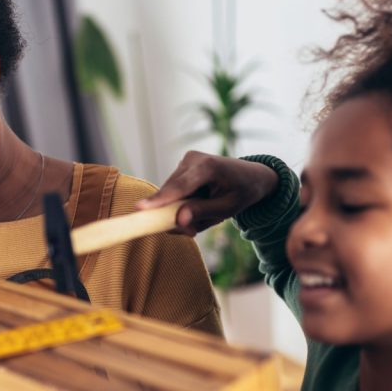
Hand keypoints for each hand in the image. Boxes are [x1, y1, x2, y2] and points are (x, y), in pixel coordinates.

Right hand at [136, 151, 278, 235]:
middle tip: (193, 232)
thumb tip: (178, 220)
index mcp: (209, 166)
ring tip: (206, 213)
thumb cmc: (242, 192)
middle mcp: (193, 158)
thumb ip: (202, 213)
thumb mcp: (228, 208)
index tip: (140, 209)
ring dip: (182, 210)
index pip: (180, 186)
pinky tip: (200, 204)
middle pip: (171, 192)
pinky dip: (182, 204)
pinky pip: (173, 192)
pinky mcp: (181, 167)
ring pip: (170, 193)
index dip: (160, 199)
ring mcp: (185, 160)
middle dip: (177, 215)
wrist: (251, 176)